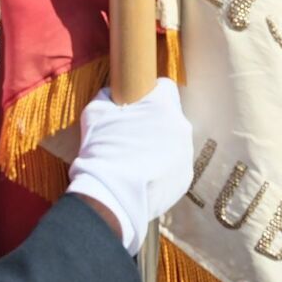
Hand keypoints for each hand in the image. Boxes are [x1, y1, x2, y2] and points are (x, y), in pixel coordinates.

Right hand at [67, 78, 193, 253]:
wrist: (110, 195)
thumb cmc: (101, 148)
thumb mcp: (96, 110)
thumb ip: (109, 96)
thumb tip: (113, 94)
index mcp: (164, 105)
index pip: (165, 86)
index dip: (151, 93)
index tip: (138, 104)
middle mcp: (182, 126)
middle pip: (170, 116)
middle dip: (155, 122)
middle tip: (133, 135)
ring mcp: (186, 154)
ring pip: (174, 142)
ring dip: (160, 146)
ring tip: (136, 161)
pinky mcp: (185, 178)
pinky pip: (175, 166)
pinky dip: (163, 169)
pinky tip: (143, 177)